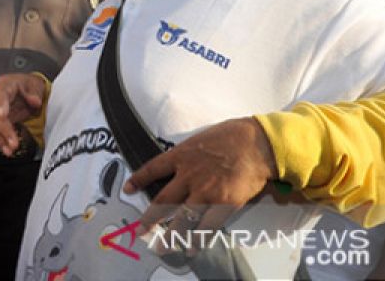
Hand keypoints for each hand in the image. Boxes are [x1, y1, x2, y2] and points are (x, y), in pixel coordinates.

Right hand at [0, 73, 46, 157]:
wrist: (29, 90)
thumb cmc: (31, 86)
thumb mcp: (36, 86)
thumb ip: (34, 93)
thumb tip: (35, 101)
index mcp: (5, 85)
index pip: (0, 94)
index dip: (1, 105)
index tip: (4, 115)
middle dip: (4, 130)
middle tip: (13, 142)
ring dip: (0, 139)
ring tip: (9, 151)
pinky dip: (0, 142)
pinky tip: (7, 150)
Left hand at [124, 117, 276, 237]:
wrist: (257, 144)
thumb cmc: (232, 136)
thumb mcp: (201, 139)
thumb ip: (189, 155)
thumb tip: (181, 165)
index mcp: (181, 156)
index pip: (153, 168)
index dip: (138, 179)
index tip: (128, 188)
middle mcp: (188, 175)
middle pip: (163, 201)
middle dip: (149, 218)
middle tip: (141, 231)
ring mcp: (205, 191)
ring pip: (182, 218)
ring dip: (171, 235)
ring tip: (163, 247)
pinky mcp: (223, 203)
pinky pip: (207, 226)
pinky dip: (199, 239)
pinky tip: (192, 248)